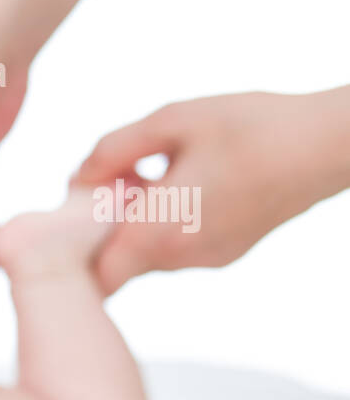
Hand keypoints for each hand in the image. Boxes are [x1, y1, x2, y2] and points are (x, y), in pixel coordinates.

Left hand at [71, 91, 349, 293]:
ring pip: (146, 254)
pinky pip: (177, 246)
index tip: (75, 216)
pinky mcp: (226, 251)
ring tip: (154, 173)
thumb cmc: (252, 127)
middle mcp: (181, 258)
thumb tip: (76, 178)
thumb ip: (112, 151)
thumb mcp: (170, 121)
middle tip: (114, 180)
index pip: (96, 278)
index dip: (74, 254)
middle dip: (104, 227)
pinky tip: (183, 180)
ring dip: (136, 221)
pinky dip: (166, 222)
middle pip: (117, 262)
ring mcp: (207, 259)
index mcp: (158, 232)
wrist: (331, 144)